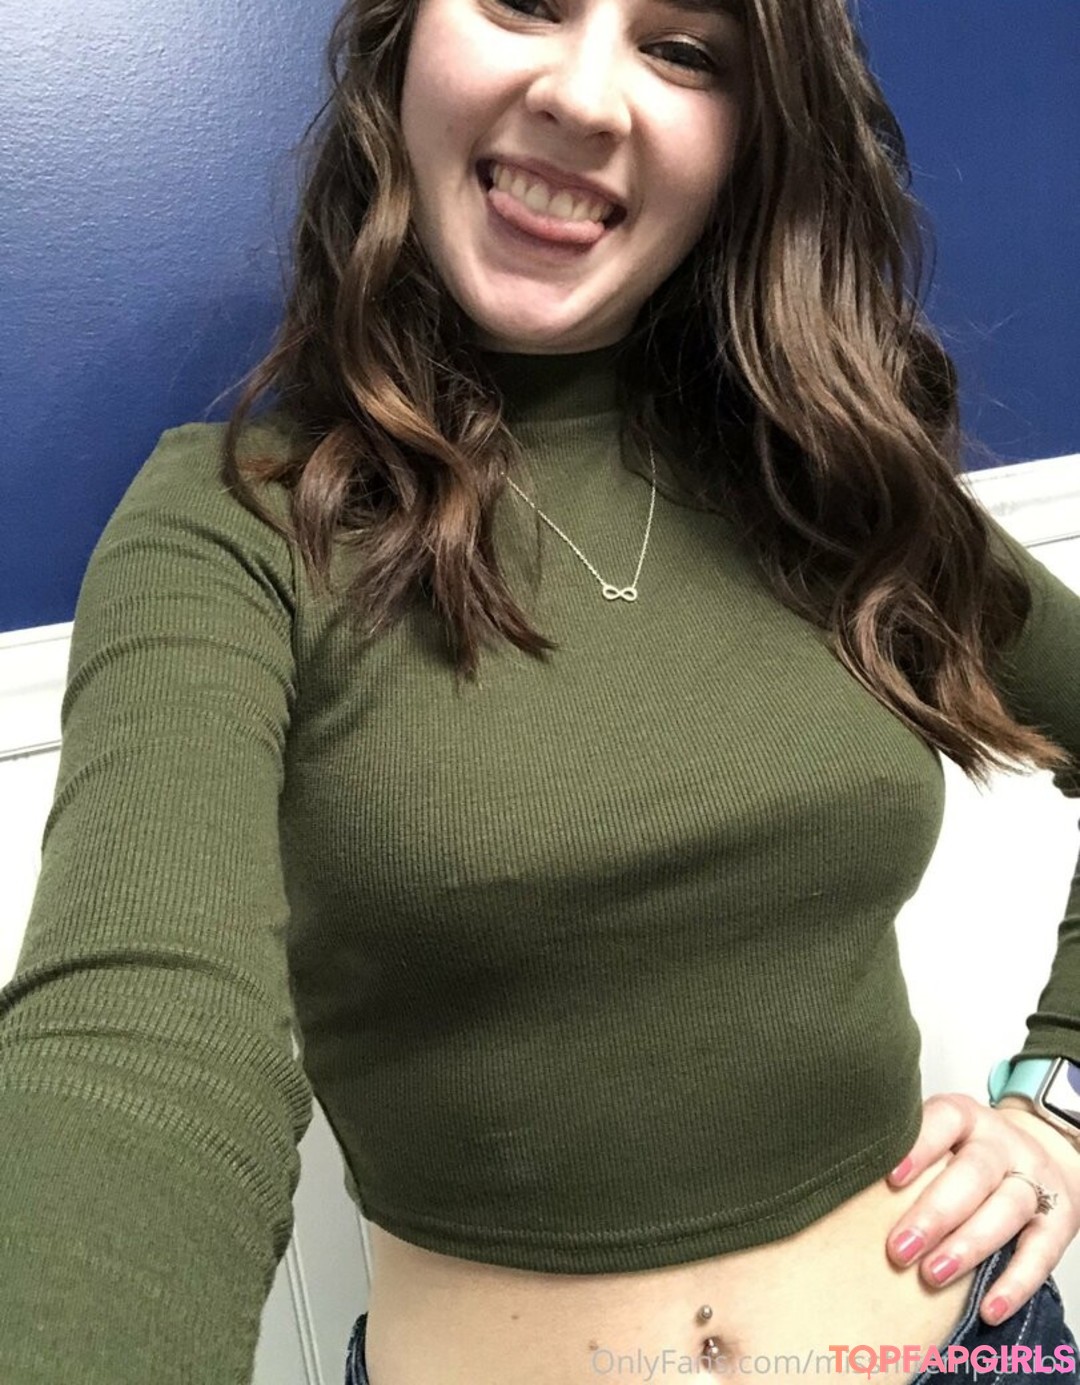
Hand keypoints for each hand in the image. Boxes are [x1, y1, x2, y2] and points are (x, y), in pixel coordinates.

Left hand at [884, 1092, 1079, 1324]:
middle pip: (974, 1172)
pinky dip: (1015, 1282)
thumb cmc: (962, 1154)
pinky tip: (989, 1307)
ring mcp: (1034, 1180)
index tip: (889, 1180)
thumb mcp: (935, 1140)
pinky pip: (1041, 1252)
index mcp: (964, 1117)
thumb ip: (900, 1154)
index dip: (917, 1148)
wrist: (1032, 1160)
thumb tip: (838, 1183)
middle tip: (899, 1249)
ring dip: (969, 1245)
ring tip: (932, 1276)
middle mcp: (1002, 1143)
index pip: (943, 1121)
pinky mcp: (1059, 1220)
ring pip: (1007, 1208)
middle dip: (935, 1213)